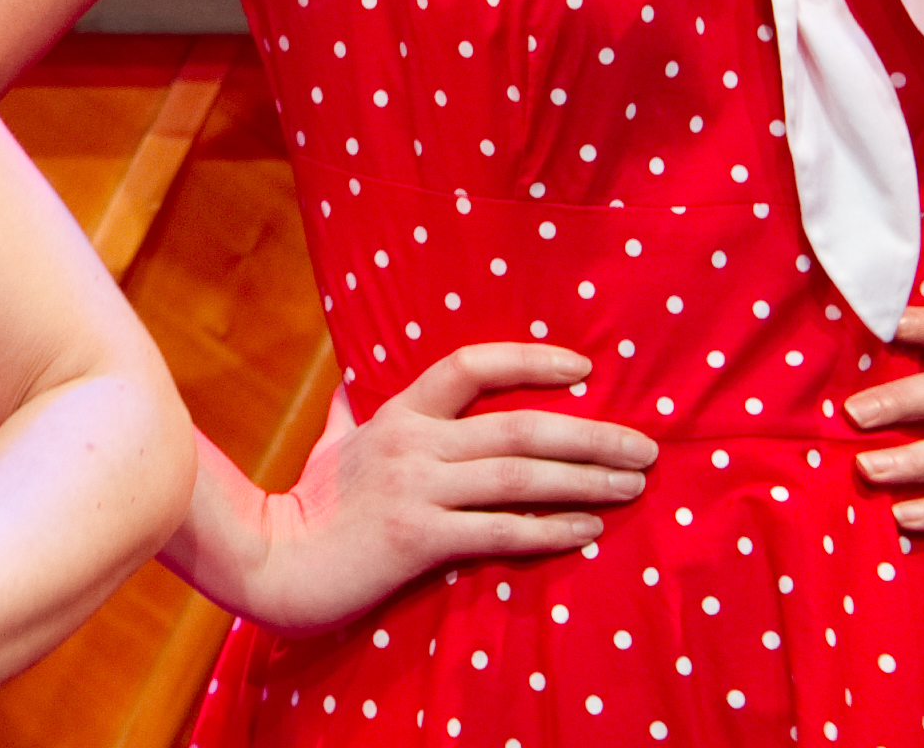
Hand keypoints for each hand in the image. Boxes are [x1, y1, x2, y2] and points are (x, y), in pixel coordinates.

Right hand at [226, 342, 652, 635]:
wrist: (278, 561)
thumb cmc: (312, 504)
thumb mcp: (334, 443)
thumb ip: (352, 412)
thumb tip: (350, 387)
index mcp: (398, 413)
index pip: (470, 366)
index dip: (530, 361)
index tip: (584, 367)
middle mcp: (413, 444)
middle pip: (518, 428)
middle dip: (590, 435)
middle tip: (644, 447)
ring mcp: (416, 491)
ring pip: (518, 477)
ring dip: (585, 480)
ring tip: (633, 485)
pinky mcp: (419, 540)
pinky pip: (499, 532)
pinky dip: (550, 530)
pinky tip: (588, 530)